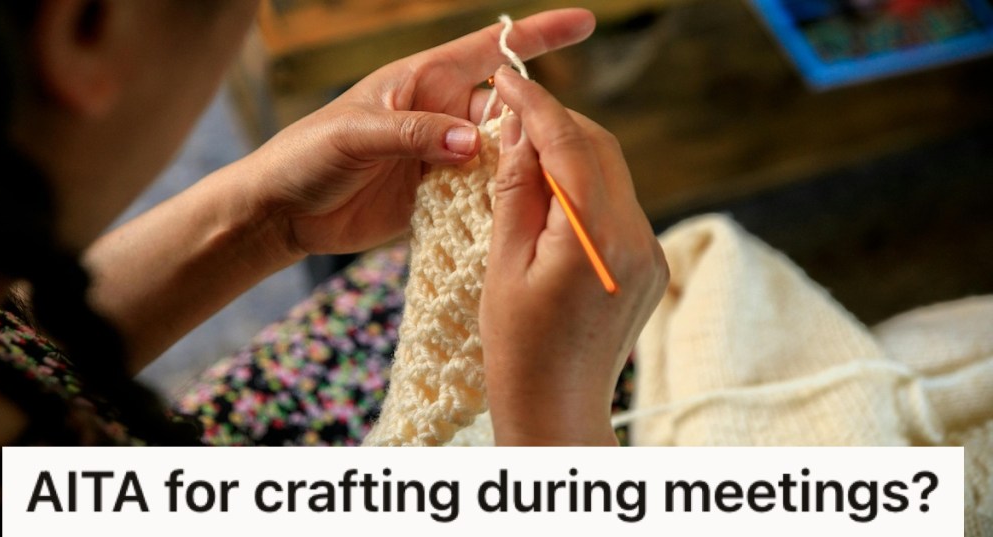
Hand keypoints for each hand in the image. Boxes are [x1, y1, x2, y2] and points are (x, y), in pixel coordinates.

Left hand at [243, 9, 596, 254]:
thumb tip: (475, 141)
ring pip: (499, 155)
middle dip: (536, 124)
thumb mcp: (356, 135)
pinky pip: (479, 192)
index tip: (584, 24)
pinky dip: (498, 200)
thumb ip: (415, 134)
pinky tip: (516, 213)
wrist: (283, 210)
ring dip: (521, 168)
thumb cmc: (307, 155)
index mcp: (422, 81)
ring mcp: (439, 155)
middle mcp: (439, 113)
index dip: (537, 36)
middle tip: (559, 150)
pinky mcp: (435, 194)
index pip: (489, 50)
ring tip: (544, 186)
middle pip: (506, 110)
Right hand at [480, 66, 668, 445]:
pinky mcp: (649, 263)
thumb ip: (517, 191)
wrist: (558, 410)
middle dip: (557, 123)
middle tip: (510, 117)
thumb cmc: (519, 350)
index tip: (507, 81)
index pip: (570, 145)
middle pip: (601, 149)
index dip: (536, 105)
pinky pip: (617, 205)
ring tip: (523, 158)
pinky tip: (550, 198)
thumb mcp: (503, 264)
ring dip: (570, 153)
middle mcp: (637, 240)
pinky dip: (585, 187)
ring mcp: (649, 252)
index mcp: (595, 240)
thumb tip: (522, 132)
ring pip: (611, 173)